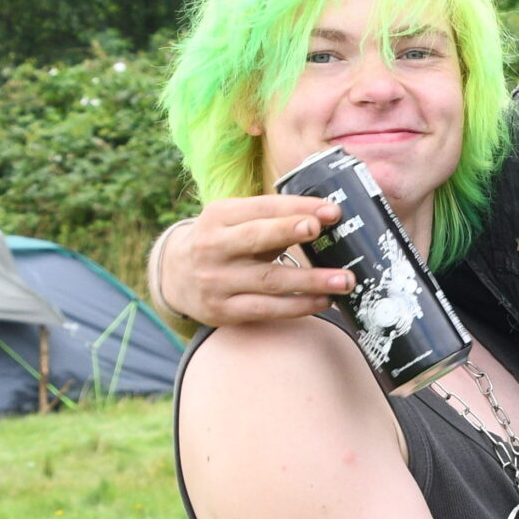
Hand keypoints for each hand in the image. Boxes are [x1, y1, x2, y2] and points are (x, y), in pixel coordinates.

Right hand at [155, 196, 350, 326]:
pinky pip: (266, 309)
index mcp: (219, 215)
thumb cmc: (221, 242)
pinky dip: (297, 306)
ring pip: (269, 280)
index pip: (262, 207)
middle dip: (290, 232)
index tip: (331, 211)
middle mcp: (213, 247)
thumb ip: (271, 219)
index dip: (297, 207)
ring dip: (310, 281)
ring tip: (344, 280)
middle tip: (321, 229)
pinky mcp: (223, 311)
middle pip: (256, 238)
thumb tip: (325, 217)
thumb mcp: (233, 221)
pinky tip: (323, 301)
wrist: (173, 277)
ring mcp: (216, 281)